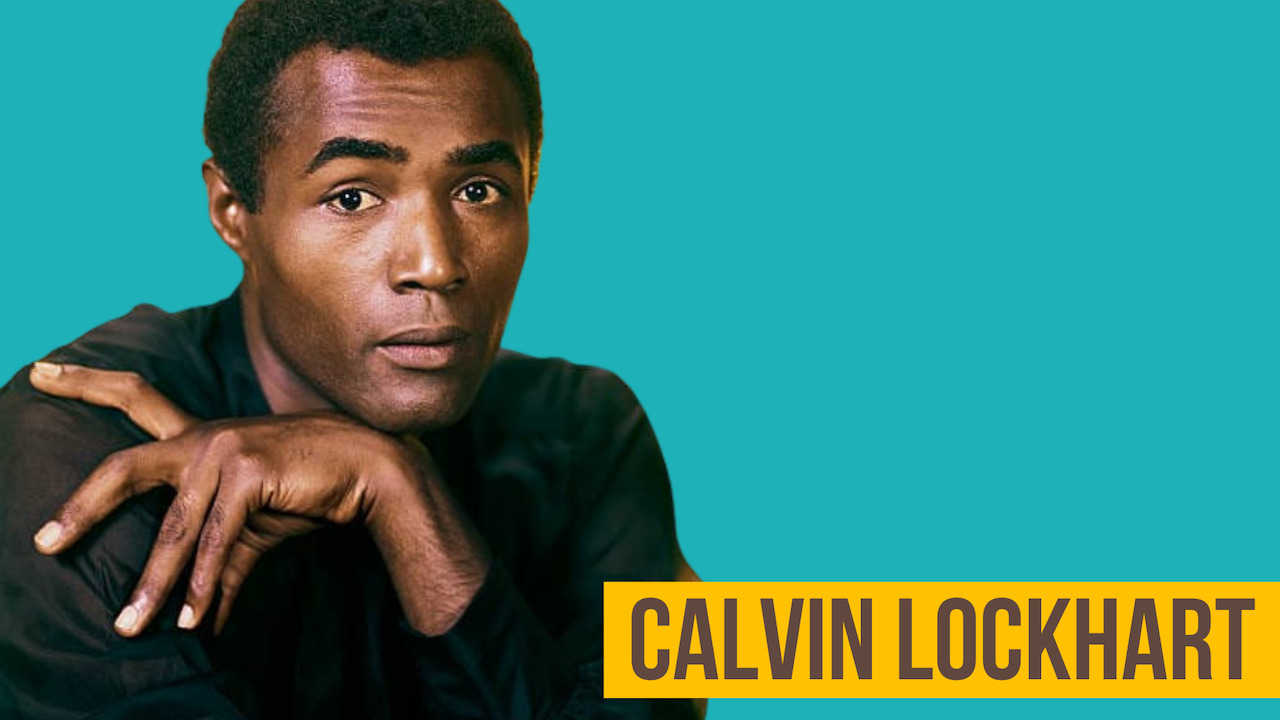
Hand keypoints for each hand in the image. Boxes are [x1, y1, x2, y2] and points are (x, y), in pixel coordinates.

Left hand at [28, 362, 409, 635]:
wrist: (370, 469)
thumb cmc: (310, 491)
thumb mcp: (251, 530)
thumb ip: (215, 568)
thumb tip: (198, 624)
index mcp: (199, 438)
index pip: (136, 400)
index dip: (85, 383)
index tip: (38, 372)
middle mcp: (204, 437)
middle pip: (125, 467)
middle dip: (81, 506)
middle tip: (44, 544)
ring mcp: (224, 450)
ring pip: (173, 527)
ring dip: (154, 584)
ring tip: (131, 625)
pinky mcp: (249, 471)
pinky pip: (215, 536)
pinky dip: (203, 581)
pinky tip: (194, 616)